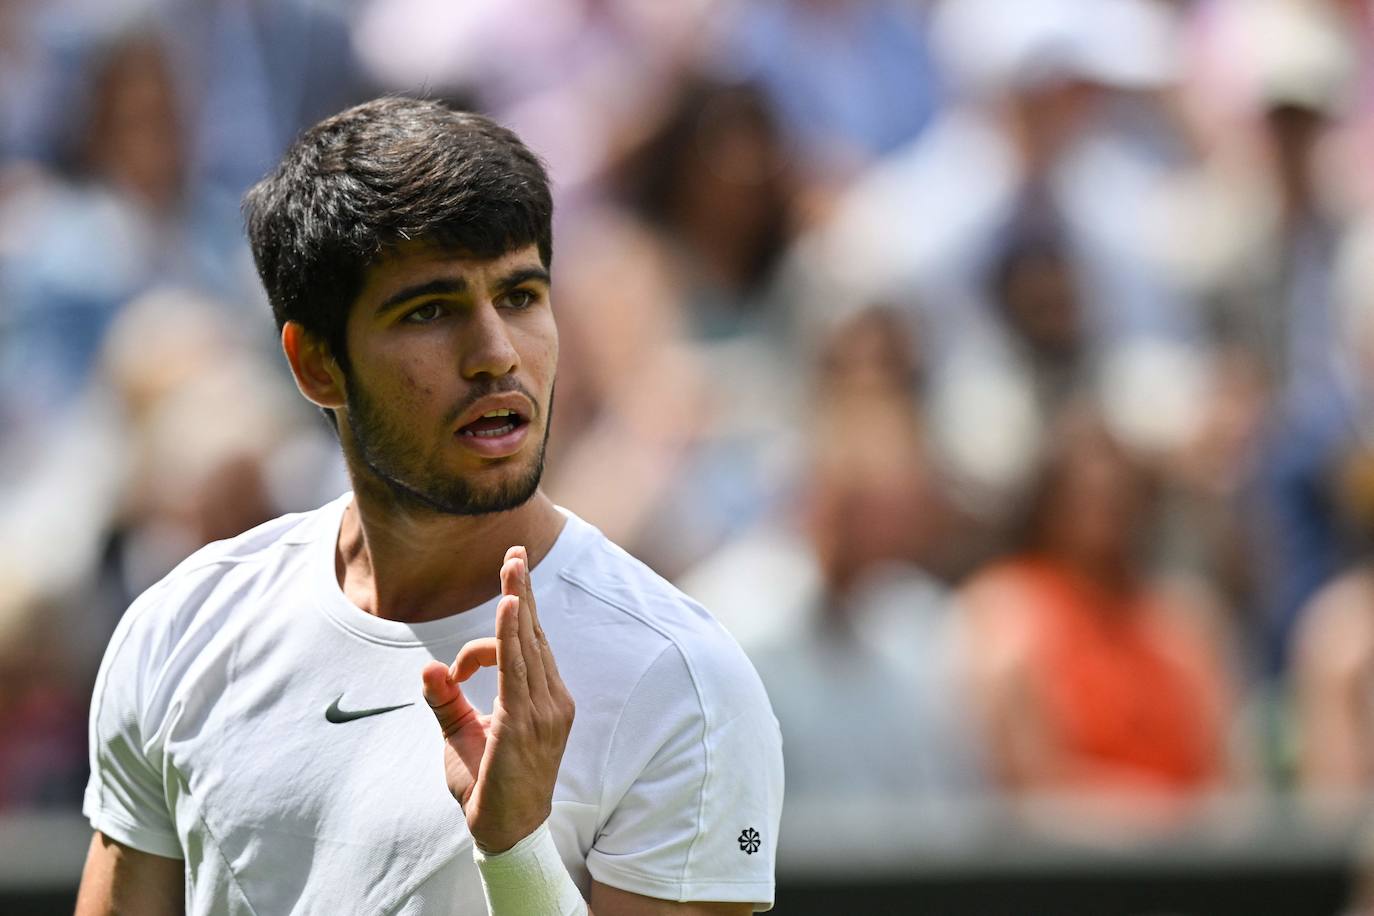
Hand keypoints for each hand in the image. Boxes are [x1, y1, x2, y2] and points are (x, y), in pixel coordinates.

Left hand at [421, 546, 575, 852]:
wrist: (506, 831)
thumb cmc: (487, 786)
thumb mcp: (461, 736)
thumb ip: (446, 701)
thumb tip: (428, 669)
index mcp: (545, 700)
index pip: (524, 649)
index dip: (495, 637)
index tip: (457, 669)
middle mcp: (551, 699)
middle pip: (534, 634)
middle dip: (522, 590)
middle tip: (514, 551)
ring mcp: (544, 709)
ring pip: (527, 643)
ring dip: (518, 599)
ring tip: (512, 562)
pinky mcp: (527, 721)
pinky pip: (519, 667)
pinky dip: (512, 634)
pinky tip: (508, 606)